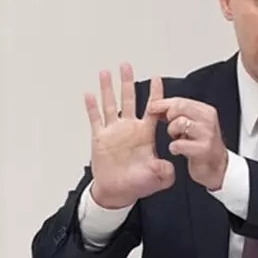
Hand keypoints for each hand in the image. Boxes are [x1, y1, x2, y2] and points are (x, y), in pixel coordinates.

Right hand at [85, 64, 175, 208]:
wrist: (118, 192)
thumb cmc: (138, 183)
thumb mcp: (159, 177)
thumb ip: (166, 171)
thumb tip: (169, 164)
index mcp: (145, 134)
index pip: (153, 109)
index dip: (156, 95)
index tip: (158, 78)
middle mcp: (129, 129)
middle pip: (129, 100)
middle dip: (128, 82)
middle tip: (127, 65)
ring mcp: (114, 132)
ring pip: (110, 104)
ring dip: (108, 88)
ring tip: (105, 72)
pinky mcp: (100, 138)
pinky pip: (94, 119)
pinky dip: (91, 107)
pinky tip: (88, 94)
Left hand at [146, 98, 228, 190]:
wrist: (216, 166)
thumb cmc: (200, 144)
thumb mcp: (192, 123)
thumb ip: (178, 113)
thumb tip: (156, 105)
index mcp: (206, 111)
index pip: (180, 101)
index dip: (163, 104)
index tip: (151, 107)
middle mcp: (209, 120)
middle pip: (179, 108)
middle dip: (169, 117)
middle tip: (171, 127)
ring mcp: (208, 134)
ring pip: (180, 123)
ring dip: (172, 131)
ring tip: (177, 138)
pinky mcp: (204, 149)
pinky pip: (180, 144)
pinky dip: (174, 147)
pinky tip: (178, 150)